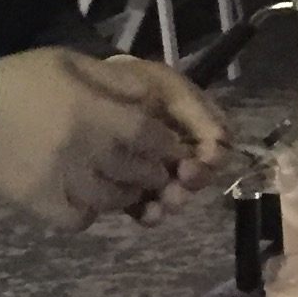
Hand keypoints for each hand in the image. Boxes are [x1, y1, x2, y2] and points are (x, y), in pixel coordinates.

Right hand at [0, 45, 187, 229]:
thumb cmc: (21, 81)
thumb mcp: (69, 63)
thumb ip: (112, 79)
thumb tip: (151, 96)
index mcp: (94, 113)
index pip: (149, 136)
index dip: (165, 144)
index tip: (168, 146)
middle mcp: (85, 150)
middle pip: (137, 171)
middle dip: (150, 172)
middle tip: (149, 170)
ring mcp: (64, 181)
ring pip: (112, 200)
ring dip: (124, 195)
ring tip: (120, 186)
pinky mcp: (42, 204)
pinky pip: (79, 219)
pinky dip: (89, 213)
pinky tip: (86, 202)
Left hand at [98, 54, 229, 218]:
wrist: (77, 96)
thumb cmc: (123, 83)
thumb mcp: (163, 85)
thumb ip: (195, 110)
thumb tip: (220, 143)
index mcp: (190, 120)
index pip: (219, 140)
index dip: (218, 153)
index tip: (208, 157)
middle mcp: (176, 147)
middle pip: (200, 172)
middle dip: (196, 178)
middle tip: (184, 177)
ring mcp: (154, 170)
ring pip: (176, 193)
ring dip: (175, 199)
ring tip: (167, 200)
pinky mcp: (131, 189)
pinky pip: (148, 207)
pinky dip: (151, 213)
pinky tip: (149, 213)